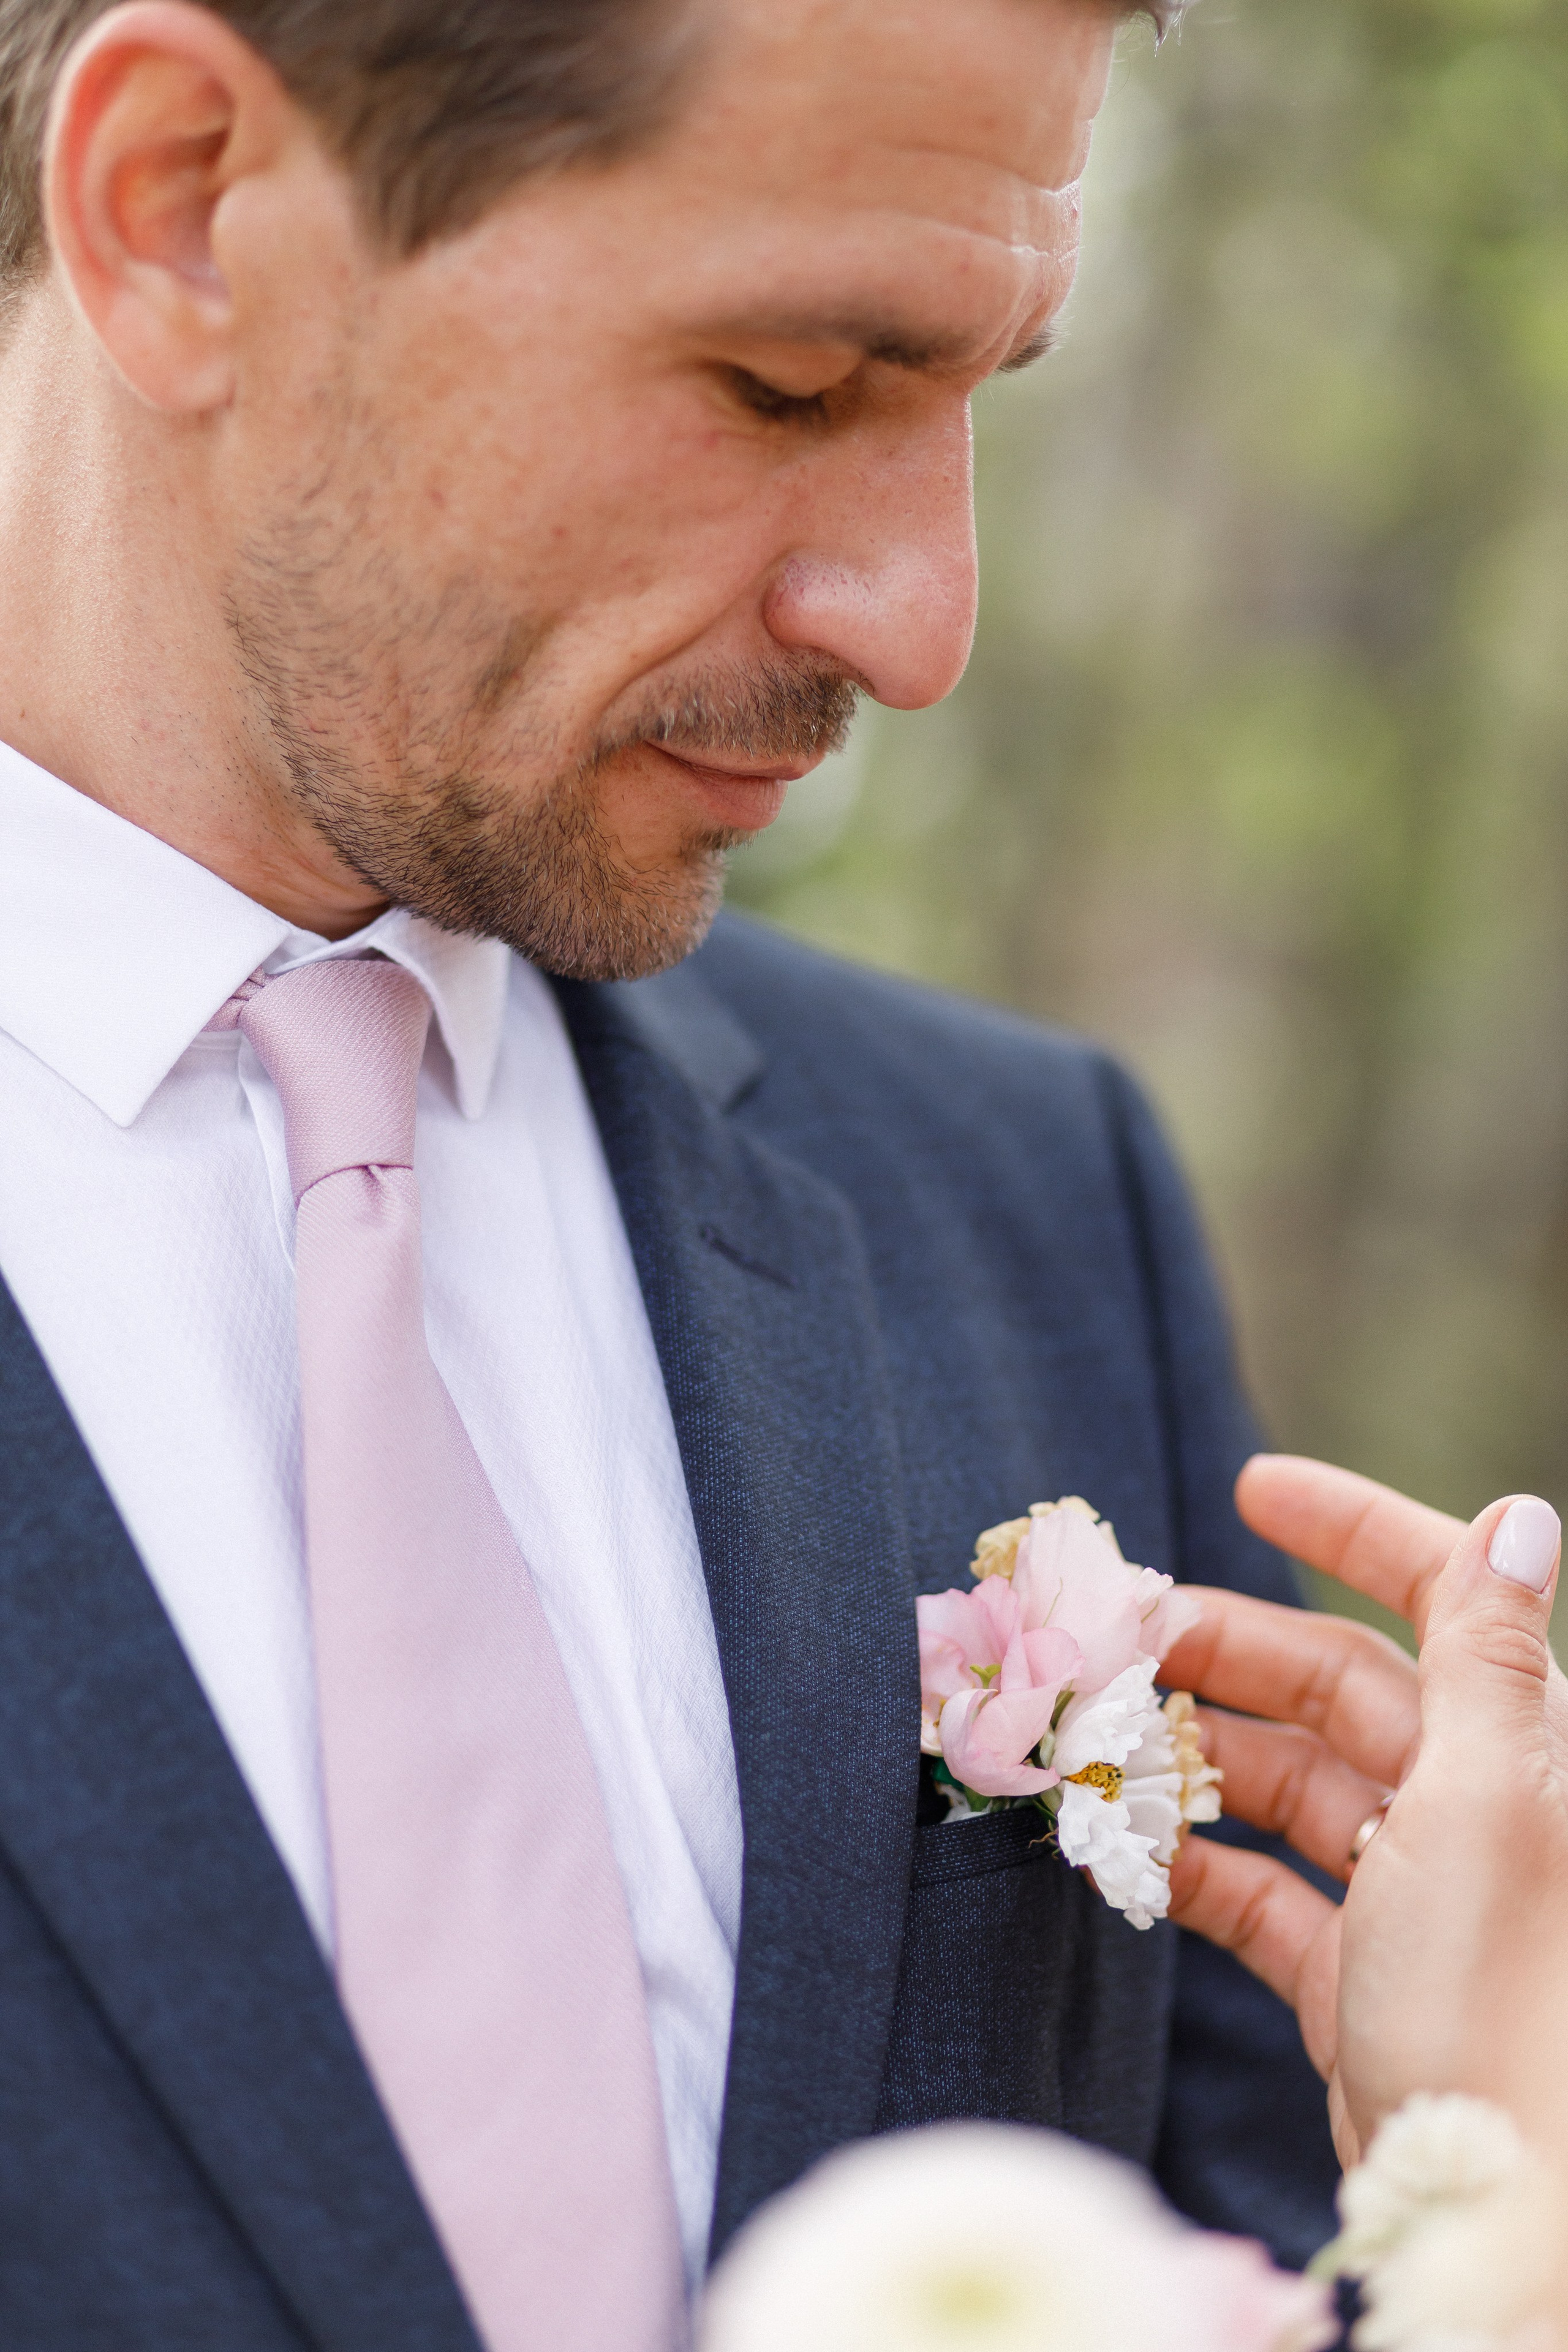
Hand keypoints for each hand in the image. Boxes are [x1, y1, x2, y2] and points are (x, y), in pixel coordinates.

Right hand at [1162, 1456, 1567, 2168]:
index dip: (1352, 1529)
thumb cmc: (1497, 1993)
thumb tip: (1520, 1511)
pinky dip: (1195, 1864)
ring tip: (1095, 1734)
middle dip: (1224, 1649)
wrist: (1494, 2214)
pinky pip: (1263, 1891)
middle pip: (1338, 1688)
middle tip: (1113, 1633)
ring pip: (1288, 1785)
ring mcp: (1411, 1897)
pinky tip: (1129, 1851)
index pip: (1438, 1595)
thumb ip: (1490, 1655)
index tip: (1251, 1485)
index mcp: (1516, 1750)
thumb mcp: (1490, 1804)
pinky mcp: (1357, 1979)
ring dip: (1192, 1755)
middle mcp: (1473, 1810)